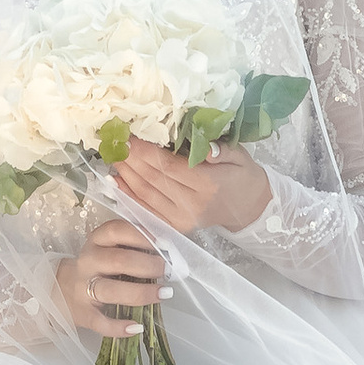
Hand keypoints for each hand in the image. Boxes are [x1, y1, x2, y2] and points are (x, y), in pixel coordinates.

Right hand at [55, 216, 167, 337]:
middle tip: (168, 270)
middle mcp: (88, 262)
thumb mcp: (107, 249)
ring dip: (140, 292)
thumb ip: (132, 247)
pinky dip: (119, 327)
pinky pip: (101, 322)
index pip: (116, 231)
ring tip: (164, 293)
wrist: (58, 290)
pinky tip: (137, 327)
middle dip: (147, 265)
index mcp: (96, 242)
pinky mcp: (83, 314)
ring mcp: (83, 289)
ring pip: (111, 290)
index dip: (142, 235)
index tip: (165, 243)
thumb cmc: (96, 267)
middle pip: (118, 260)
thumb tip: (169, 252)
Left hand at [111, 133, 271, 236]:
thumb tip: (206, 148)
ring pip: (146, 195)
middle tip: (115, 142)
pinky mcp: (175, 226)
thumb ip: (222, 150)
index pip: (169, 167)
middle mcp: (192, 204)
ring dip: (126, 176)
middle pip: (153, 180)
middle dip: (131, 161)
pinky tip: (117, 181)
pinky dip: (129, 196)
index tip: (130, 138)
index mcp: (209, 184)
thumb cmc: (243, 176)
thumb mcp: (240, 156)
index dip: (146, 153)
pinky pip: (147, 210)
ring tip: (113, 156)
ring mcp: (182, 218)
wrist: (250, 208)